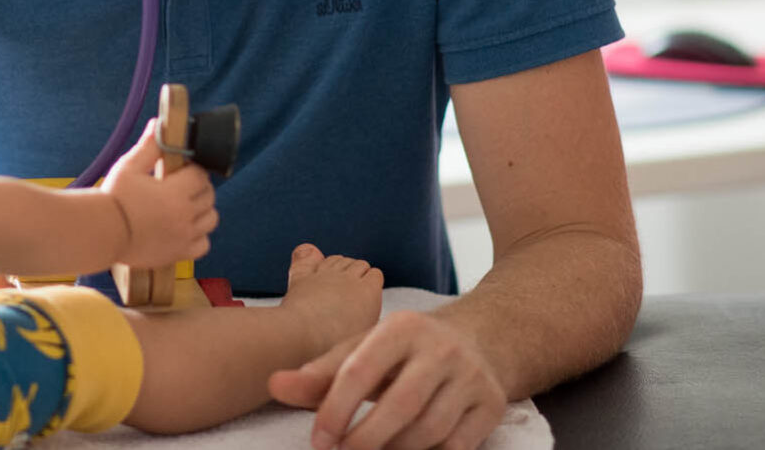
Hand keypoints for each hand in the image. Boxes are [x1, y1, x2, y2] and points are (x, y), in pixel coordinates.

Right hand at [102, 118, 217, 266]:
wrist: (102, 232)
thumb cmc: (114, 198)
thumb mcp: (129, 167)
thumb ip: (149, 147)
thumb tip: (158, 124)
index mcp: (176, 192)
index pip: (201, 176)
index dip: (193, 170)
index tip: (181, 170)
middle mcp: (185, 215)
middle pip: (209, 197)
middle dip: (199, 188)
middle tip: (182, 186)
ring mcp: (184, 236)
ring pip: (210, 220)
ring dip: (203, 210)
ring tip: (185, 206)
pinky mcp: (178, 253)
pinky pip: (203, 245)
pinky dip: (199, 236)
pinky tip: (184, 228)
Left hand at [269, 309, 505, 449]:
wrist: (479, 339)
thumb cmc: (404, 351)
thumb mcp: (363, 350)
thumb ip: (319, 372)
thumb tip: (274, 385)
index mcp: (402, 327)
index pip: (361, 370)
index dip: (335, 410)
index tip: (318, 441)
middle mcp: (441, 348)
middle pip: (400, 404)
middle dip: (366, 439)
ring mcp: (471, 377)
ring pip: (430, 430)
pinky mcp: (491, 406)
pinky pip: (457, 445)